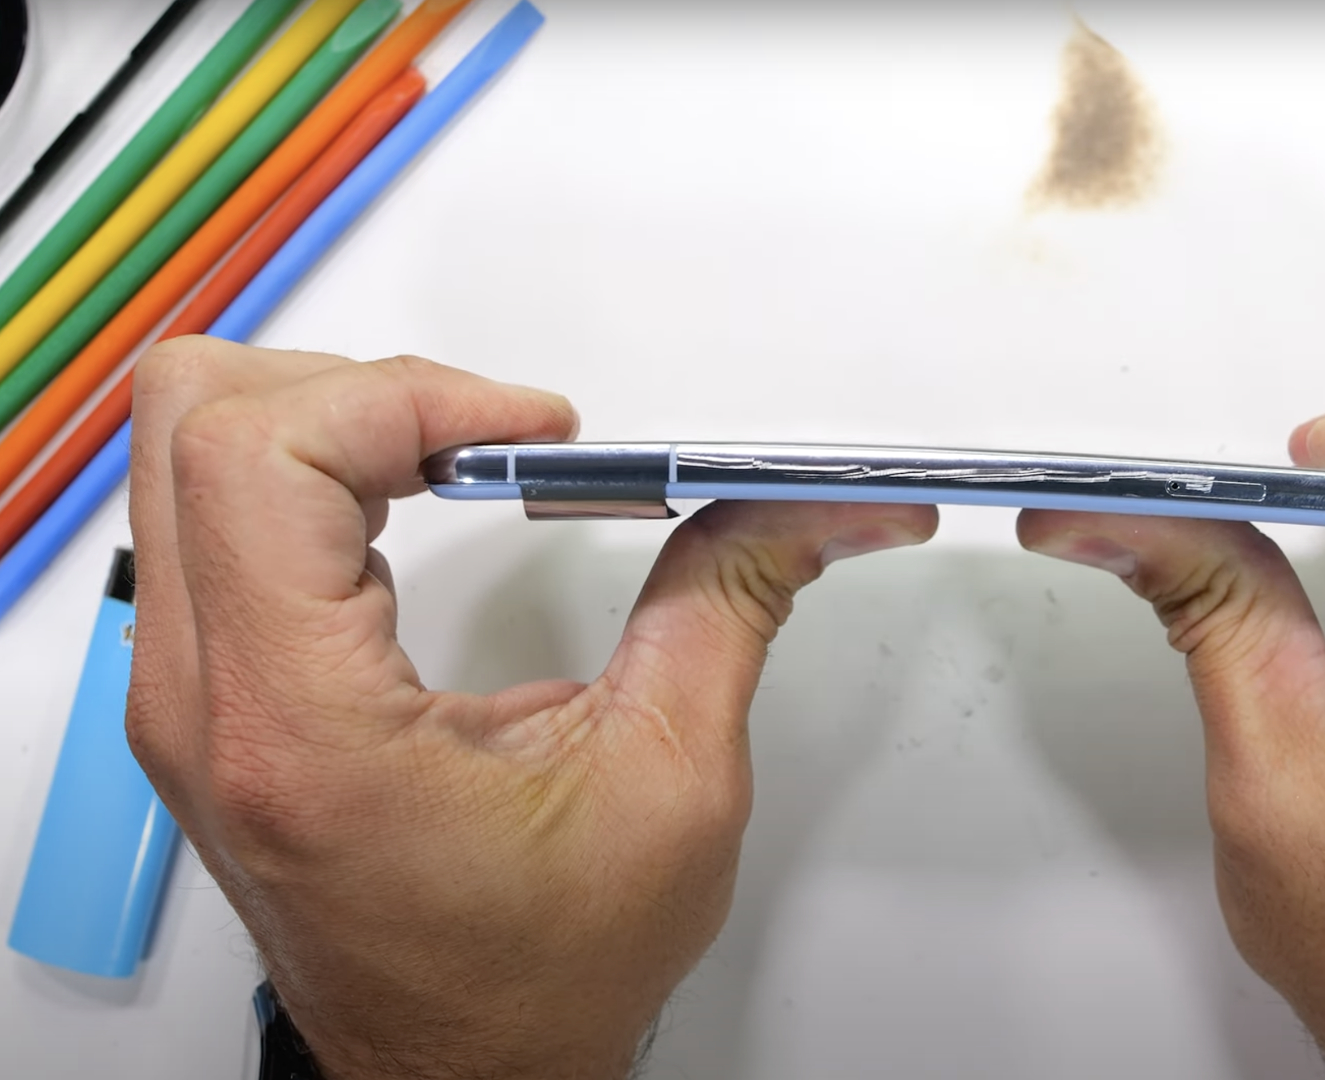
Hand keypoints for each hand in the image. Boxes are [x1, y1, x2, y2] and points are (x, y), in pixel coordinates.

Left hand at [125, 339, 935, 1078]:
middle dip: (360, 382)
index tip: (532, 430)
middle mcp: (212, 708)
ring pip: (182, 448)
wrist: (469, 1077)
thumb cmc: (539, 980)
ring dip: (329, 417)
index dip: (410, 395)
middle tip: (488, 431)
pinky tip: (406, 507)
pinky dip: (307, 471)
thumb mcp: (671, 782)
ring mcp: (192, 704)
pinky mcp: (209, 701)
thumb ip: (730, 606)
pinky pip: (205, 518)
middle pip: (196, 414)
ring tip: (456, 456)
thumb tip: (796, 506)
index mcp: (305, 728)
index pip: (267, 458)